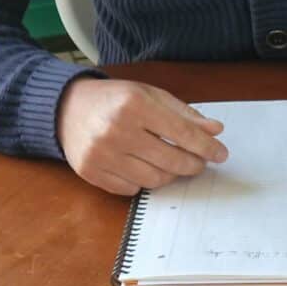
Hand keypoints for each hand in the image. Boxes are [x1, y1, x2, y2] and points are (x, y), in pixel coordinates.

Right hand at [57, 78, 228, 195]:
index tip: (221, 154)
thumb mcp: (150, 95)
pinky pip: (132, 190)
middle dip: (192, 164)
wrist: (66, 108)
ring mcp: (102, 154)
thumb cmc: (114, 100)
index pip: (183, 133)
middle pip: (172, 161)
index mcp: (134, 104)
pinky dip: (143, 182)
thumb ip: (183, 114)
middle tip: (199, 162)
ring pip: (154, 180)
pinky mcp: (92, 172)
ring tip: (171, 164)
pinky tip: (143, 168)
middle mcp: (117, 130)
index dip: (206, 147)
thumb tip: (215, 131)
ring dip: (170, 175)